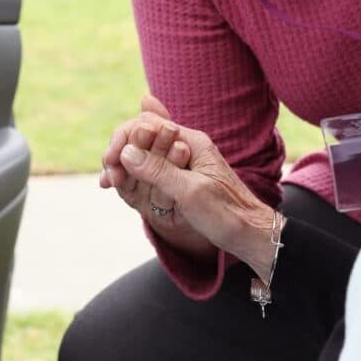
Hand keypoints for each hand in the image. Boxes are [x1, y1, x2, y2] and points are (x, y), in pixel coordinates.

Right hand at [119, 121, 277, 280]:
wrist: (251, 234)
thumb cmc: (227, 214)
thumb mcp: (190, 193)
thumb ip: (159, 171)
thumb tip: (126, 152)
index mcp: (192, 141)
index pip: (147, 125)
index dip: (124, 141)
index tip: (111, 163)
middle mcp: (187, 146)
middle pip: (143, 138)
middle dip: (122, 153)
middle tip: (108, 177)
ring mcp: (184, 162)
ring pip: (145, 154)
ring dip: (125, 165)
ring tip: (110, 182)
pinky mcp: (182, 179)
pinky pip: (152, 170)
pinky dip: (135, 176)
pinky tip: (121, 185)